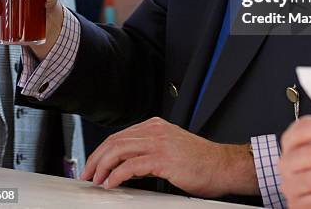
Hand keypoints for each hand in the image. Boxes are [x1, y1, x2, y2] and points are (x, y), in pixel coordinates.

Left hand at [80, 117, 257, 196]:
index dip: (102, 150)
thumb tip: (126, 166)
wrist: (223, 166)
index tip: (92, 164)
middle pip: (115, 140)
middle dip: (96, 158)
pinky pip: (132, 166)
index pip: (120, 135)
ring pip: (119, 149)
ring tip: (95, 180)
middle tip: (86, 174)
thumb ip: (149, 152)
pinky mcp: (164, 159)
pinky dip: (117, 175)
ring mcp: (160, 143)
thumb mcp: (171, 149)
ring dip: (102, 166)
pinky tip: (111, 184)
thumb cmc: (202, 161)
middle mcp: (156, 131)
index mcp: (156, 126)